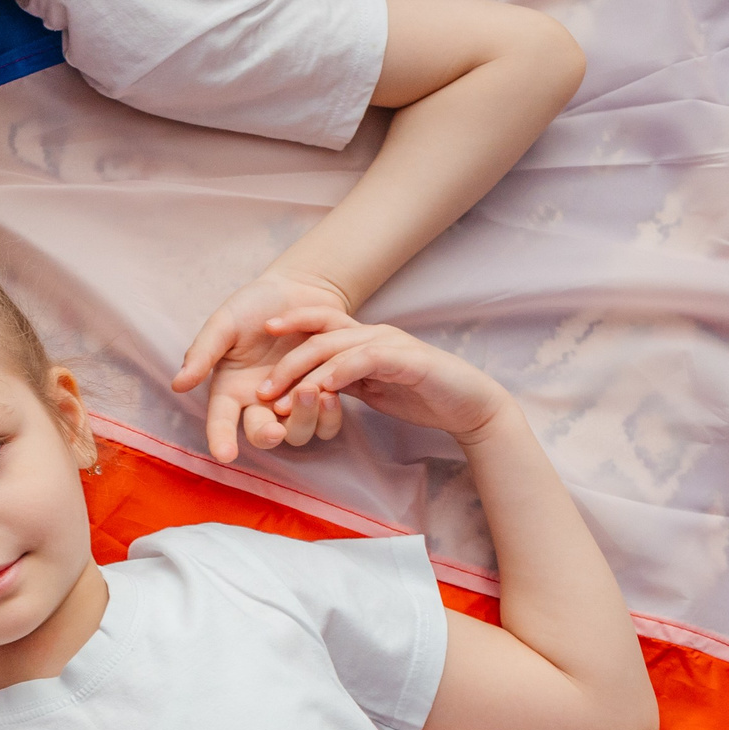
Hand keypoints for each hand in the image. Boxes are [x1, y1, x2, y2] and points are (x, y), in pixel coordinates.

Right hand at [172, 270, 354, 460]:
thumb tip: (179, 384)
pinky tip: (330, 394)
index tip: (225, 455)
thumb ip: (203, 352)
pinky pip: (327, 422)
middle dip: (267, 435)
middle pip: (262, 434)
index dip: (221, 439)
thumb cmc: (253, 306)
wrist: (299, 291)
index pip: (221, 421)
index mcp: (231, 389)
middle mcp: (259, 403)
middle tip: (276, 428)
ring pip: (297, 433)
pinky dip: (329, 415)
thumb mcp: (224, 323)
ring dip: (303, 420)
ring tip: (310, 391)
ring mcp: (291, 402)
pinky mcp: (321, 397)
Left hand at [256, 308, 515, 445]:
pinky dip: (340, 372)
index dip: (291, 324)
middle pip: (320, 335)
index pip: (320, 324)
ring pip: (337, 347)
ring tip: (280, 395)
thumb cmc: (420, 395)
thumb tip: (311, 385)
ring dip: (305, 372)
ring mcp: (391, 344)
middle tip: (261, 387)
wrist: (469, 405)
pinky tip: (321, 387)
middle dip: (286, 359)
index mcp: (364, 338)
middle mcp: (374, 334)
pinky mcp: (407, 360)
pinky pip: (365, 360)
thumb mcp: (371, 388)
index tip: (259, 339)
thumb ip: (344, 380)